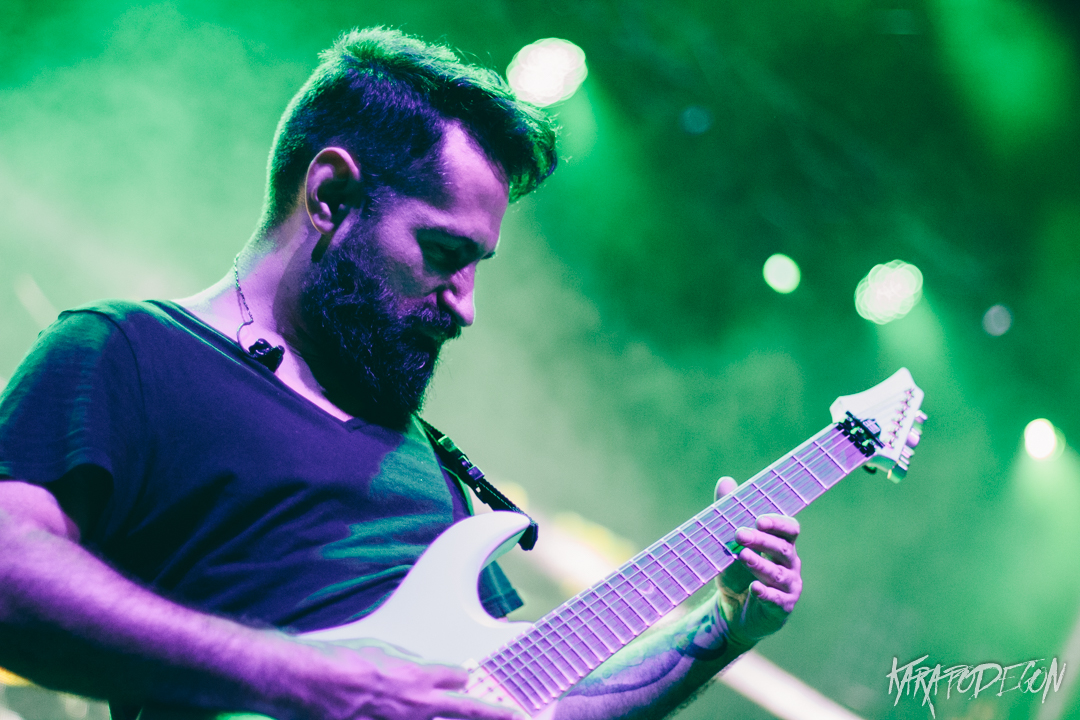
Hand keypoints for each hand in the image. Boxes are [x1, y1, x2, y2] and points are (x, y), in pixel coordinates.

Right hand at [281, 639, 523, 719]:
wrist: (311, 681)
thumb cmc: (340, 659)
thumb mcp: (380, 648)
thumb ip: (403, 662)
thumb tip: (412, 669)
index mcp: (418, 676)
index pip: (457, 679)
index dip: (461, 679)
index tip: (465, 680)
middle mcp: (417, 704)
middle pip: (466, 710)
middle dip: (491, 714)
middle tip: (512, 717)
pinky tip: (406, 718)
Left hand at [713, 477, 801, 647]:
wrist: (731, 611)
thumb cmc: (736, 572)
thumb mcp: (729, 544)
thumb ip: (730, 513)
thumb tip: (726, 481)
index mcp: (781, 544)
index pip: (790, 528)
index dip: (778, 522)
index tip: (758, 519)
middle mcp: (789, 564)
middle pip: (783, 548)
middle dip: (762, 540)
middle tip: (739, 535)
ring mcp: (789, 586)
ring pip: (779, 574)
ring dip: (761, 564)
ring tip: (742, 557)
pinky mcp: (782, 607)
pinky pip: (778, 600)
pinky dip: (767, 593)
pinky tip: (754, 588)